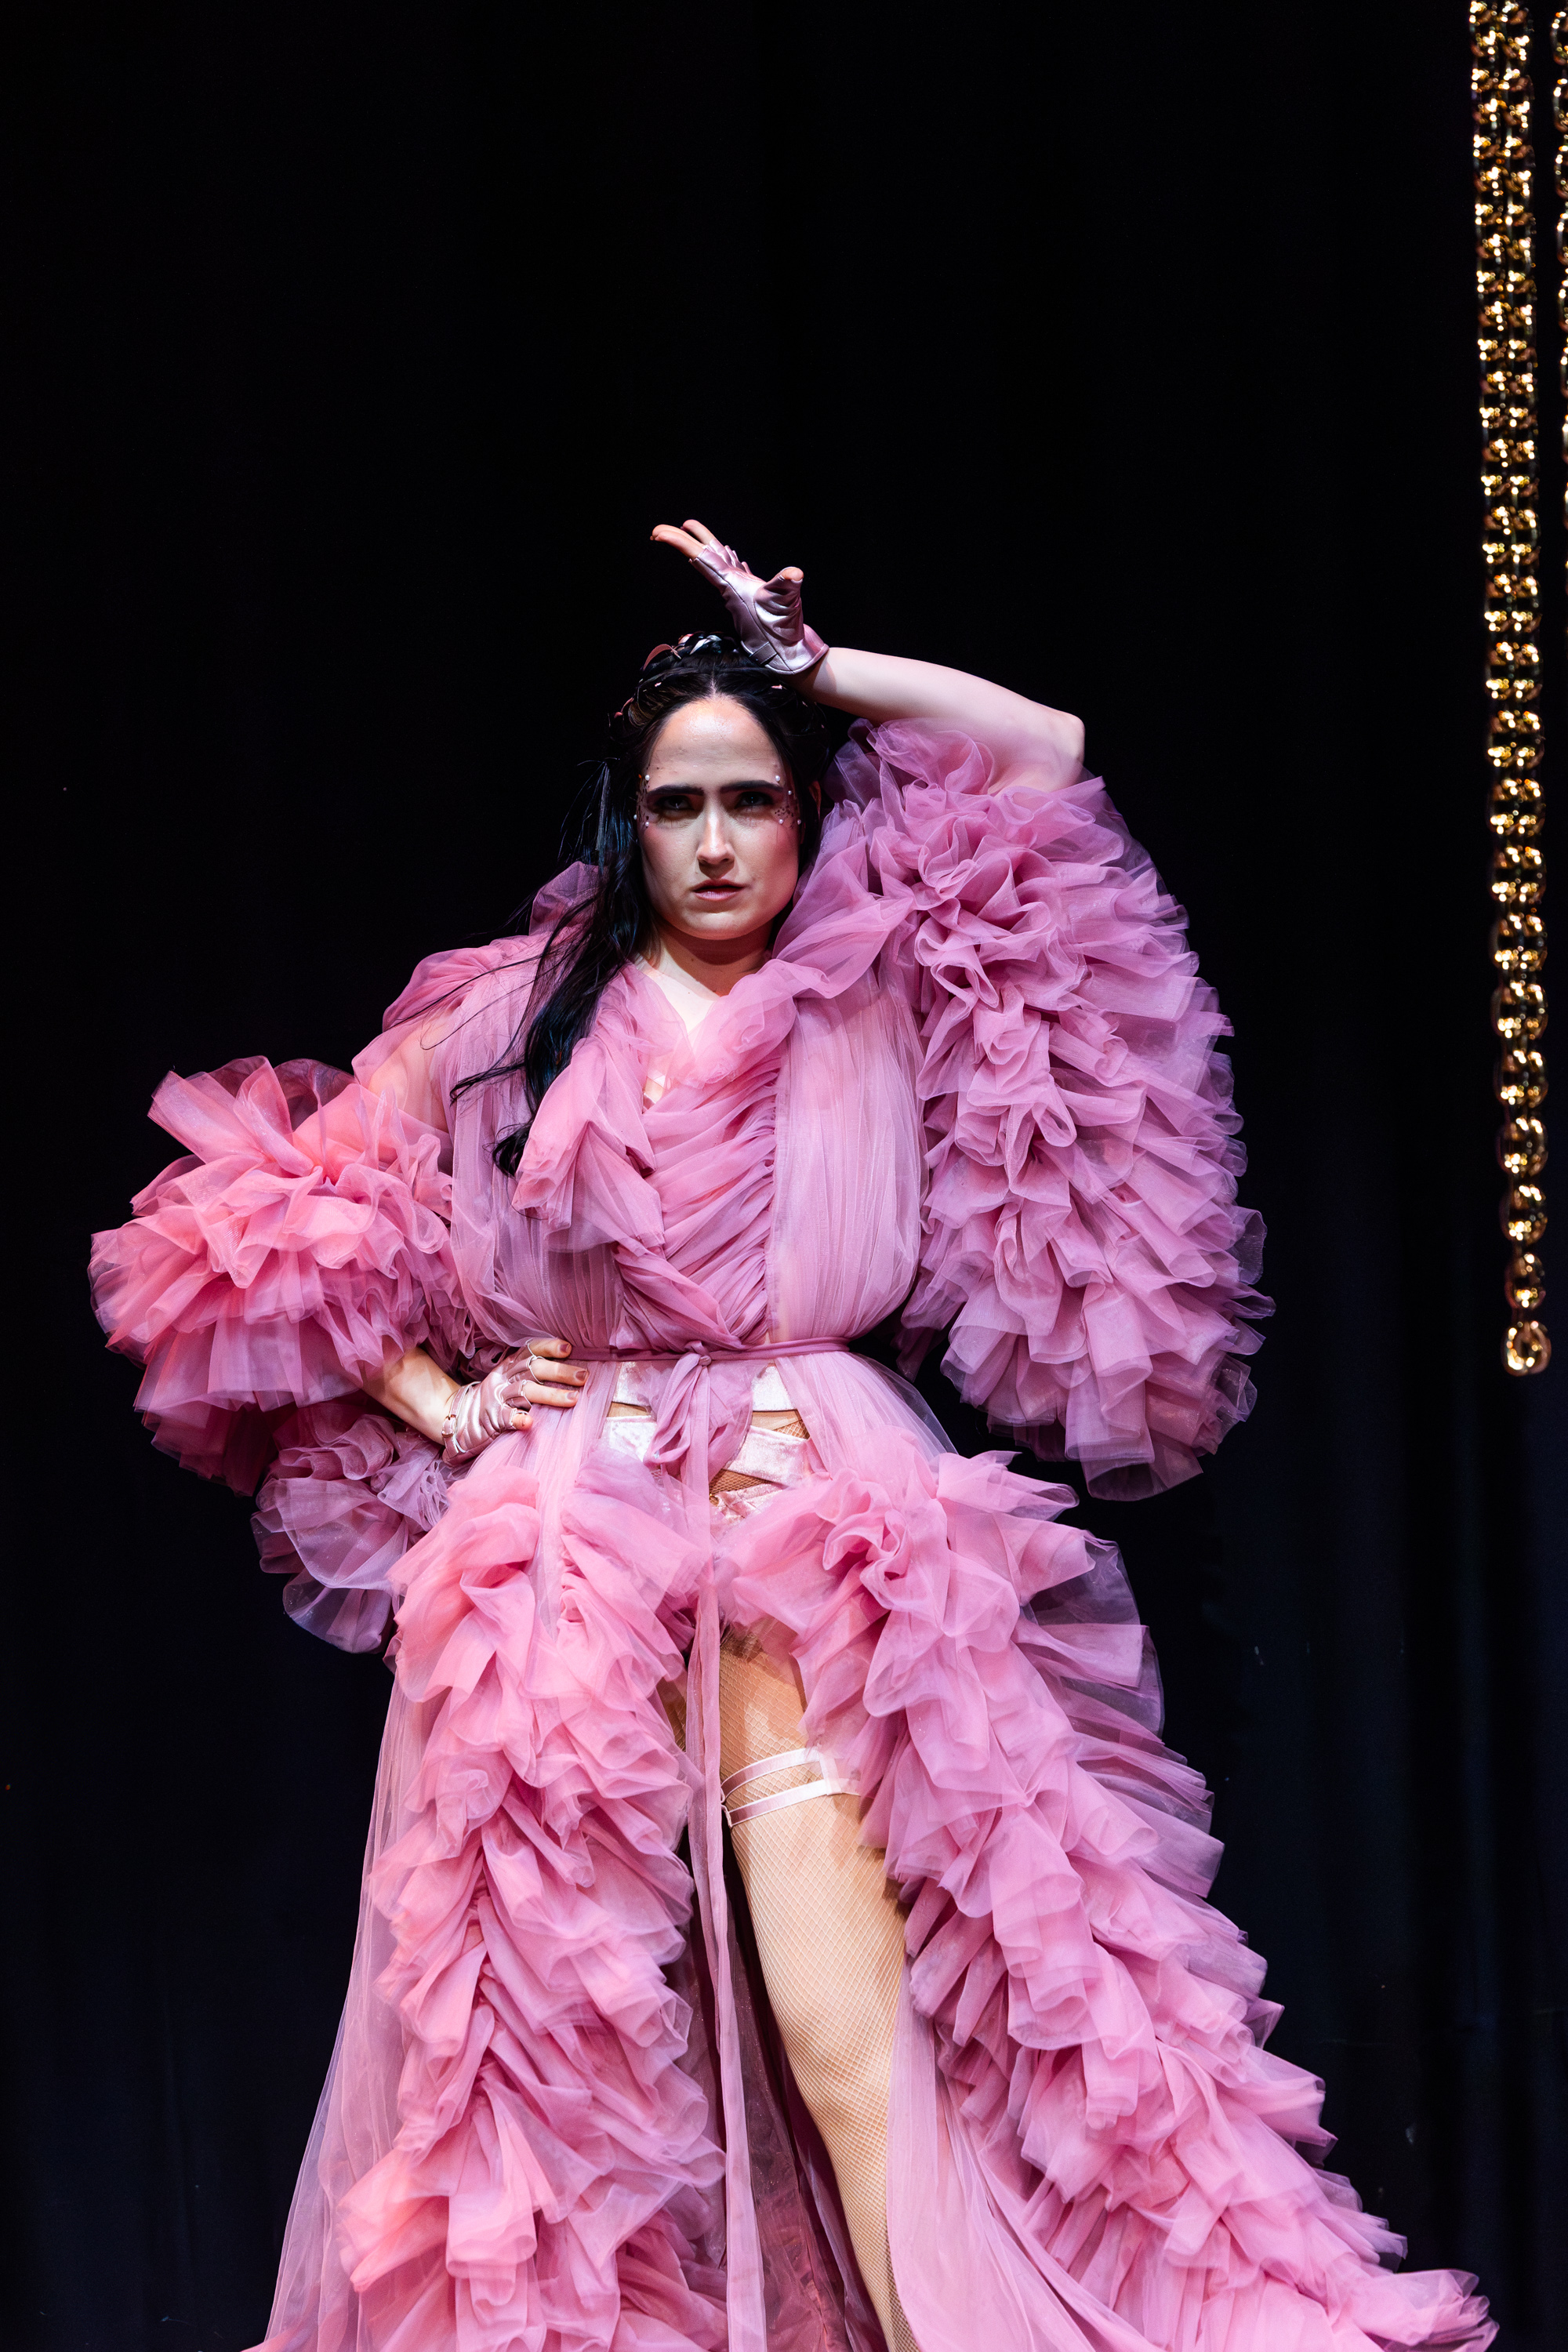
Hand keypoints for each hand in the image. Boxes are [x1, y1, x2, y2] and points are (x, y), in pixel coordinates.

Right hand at [441, 1335, 585, 1463]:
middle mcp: (505, 1379)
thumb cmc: (495, 1398)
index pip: (529, 1351)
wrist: (460, 1418)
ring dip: (550, 1395)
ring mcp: (498, 1398)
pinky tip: (530, 1424)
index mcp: (509, 1367)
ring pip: (526, 1392)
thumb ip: (532, 1372)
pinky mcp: (493, 1419)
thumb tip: (570, 1369)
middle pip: (533, 1370)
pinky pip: (506, 1418)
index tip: (567, 1348)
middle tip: (583, 1376)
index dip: (548, 1347)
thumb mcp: (509, 1379)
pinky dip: (518, 1420)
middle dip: (560, 1372)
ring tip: (573, 1399)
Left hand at [651, 517, 827, 675]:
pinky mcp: (752, 594)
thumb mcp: (784, 605)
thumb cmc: (781, 634)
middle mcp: (731, 586)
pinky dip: (732, 560)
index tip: (658, 533)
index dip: (679, 543)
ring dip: (703, 544)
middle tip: (658, 530)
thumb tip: (794, 574)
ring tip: (690, 529)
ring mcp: (740, 590)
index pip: (701, 558)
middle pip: (702, 556)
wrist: (787, 656)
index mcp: (731, 584)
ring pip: (717, 561)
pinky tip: (734, 557)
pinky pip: (736, 571)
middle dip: (681, 540)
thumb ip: (785, 587)